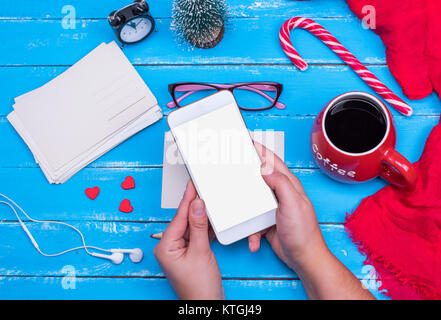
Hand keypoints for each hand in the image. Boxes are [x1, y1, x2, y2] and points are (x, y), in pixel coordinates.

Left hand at [153, 181, 223, 299]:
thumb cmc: (199, 286)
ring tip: (208, 200)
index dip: (187, 199)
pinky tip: (210, 218)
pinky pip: (196, 234)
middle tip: (201, 188)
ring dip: (201, 216)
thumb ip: (198, 226)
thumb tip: (197, 205)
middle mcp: (169, 247)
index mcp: (165, 246)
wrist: (206, 303)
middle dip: (194, 206)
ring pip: (191, 226)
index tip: (192, 185)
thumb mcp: (200, 251)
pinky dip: (204, 227)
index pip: (178, 217)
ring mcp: (179, 250)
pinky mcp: (189, 253)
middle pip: (184, 220)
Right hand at [249, 143, 328, 269]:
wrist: (304, 258)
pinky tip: (252, 239)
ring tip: (237, 212)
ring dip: (244, 209)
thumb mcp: (292, 203)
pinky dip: (250, 231)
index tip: (245, 141)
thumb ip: (280, 183)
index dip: (259, 149)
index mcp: (288, 185)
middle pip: (258, 179)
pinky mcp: (266, 222)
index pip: (272, 161)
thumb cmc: (303, 232)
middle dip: (245, 176)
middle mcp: (280, 194)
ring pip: (251, 201)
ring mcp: (273, 208)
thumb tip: (264, 168)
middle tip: (230, 171)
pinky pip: (252, 222)